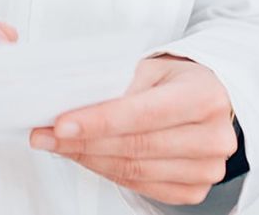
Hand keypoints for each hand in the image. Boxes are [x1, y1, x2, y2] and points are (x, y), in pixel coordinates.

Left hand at [30, 56, 236, 206]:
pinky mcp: (194, 190)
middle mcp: (213, 137)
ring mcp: (206, 169)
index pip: (143, 113)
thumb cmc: (179, 81)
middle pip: (135, 147)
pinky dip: (107, 172)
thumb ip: (120, 83)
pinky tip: (86, 158)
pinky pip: (141, 187)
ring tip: (57, 146)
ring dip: (88, 159)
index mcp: (205, 97)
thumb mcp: (153, 67)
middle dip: (83, 142)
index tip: (61, 124)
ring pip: (133, 171)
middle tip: (45, 136)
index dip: (99, 121)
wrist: (211, 100)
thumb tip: (73, 103)